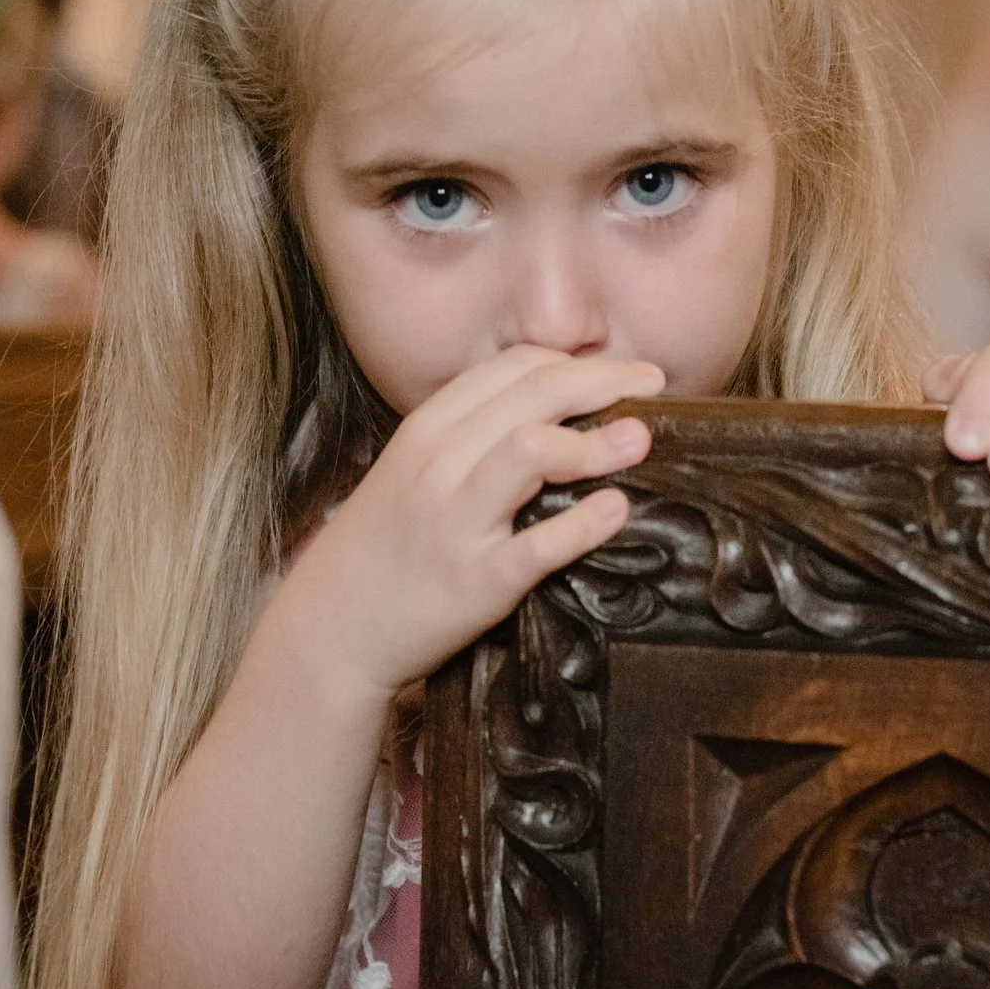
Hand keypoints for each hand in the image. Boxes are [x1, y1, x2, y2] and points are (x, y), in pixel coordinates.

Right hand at [271, 346, 661, 698]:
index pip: (513, 367)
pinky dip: (583, 526)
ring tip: (640, 441)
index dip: (578, 362)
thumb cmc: (386, 544)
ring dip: (594, 441)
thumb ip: (472, 434)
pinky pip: (537, 546)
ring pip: (531, 450)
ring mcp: (455, 521)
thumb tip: (557, 407)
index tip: (625, 373)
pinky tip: (617, 512)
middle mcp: (439, 464)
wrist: (334, 626)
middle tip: (655, 388)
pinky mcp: (475, 581)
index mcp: (427, 428)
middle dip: (604, 381)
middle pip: (533, 393)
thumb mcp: (414, 469)